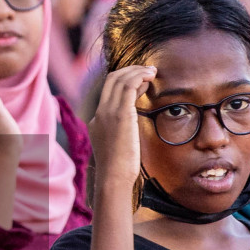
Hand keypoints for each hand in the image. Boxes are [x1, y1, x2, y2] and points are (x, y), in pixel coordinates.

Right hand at [89, 64, 154, 189]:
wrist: (113, 178)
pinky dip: (139, 77)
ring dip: (138, 71)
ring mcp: (107, 112)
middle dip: (130, 71)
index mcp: (97, 121)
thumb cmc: (119, 170)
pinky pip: (128, 85)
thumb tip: (133, 126)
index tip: (141, 83)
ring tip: (152, 71)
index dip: (125, 82)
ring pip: (120, 79)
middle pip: (111, 80)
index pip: (109, 92)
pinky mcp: (120, 113)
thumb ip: (123, 133)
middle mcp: (100, 113)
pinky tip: (150, 77)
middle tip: (147, 70)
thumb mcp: (118, 147)